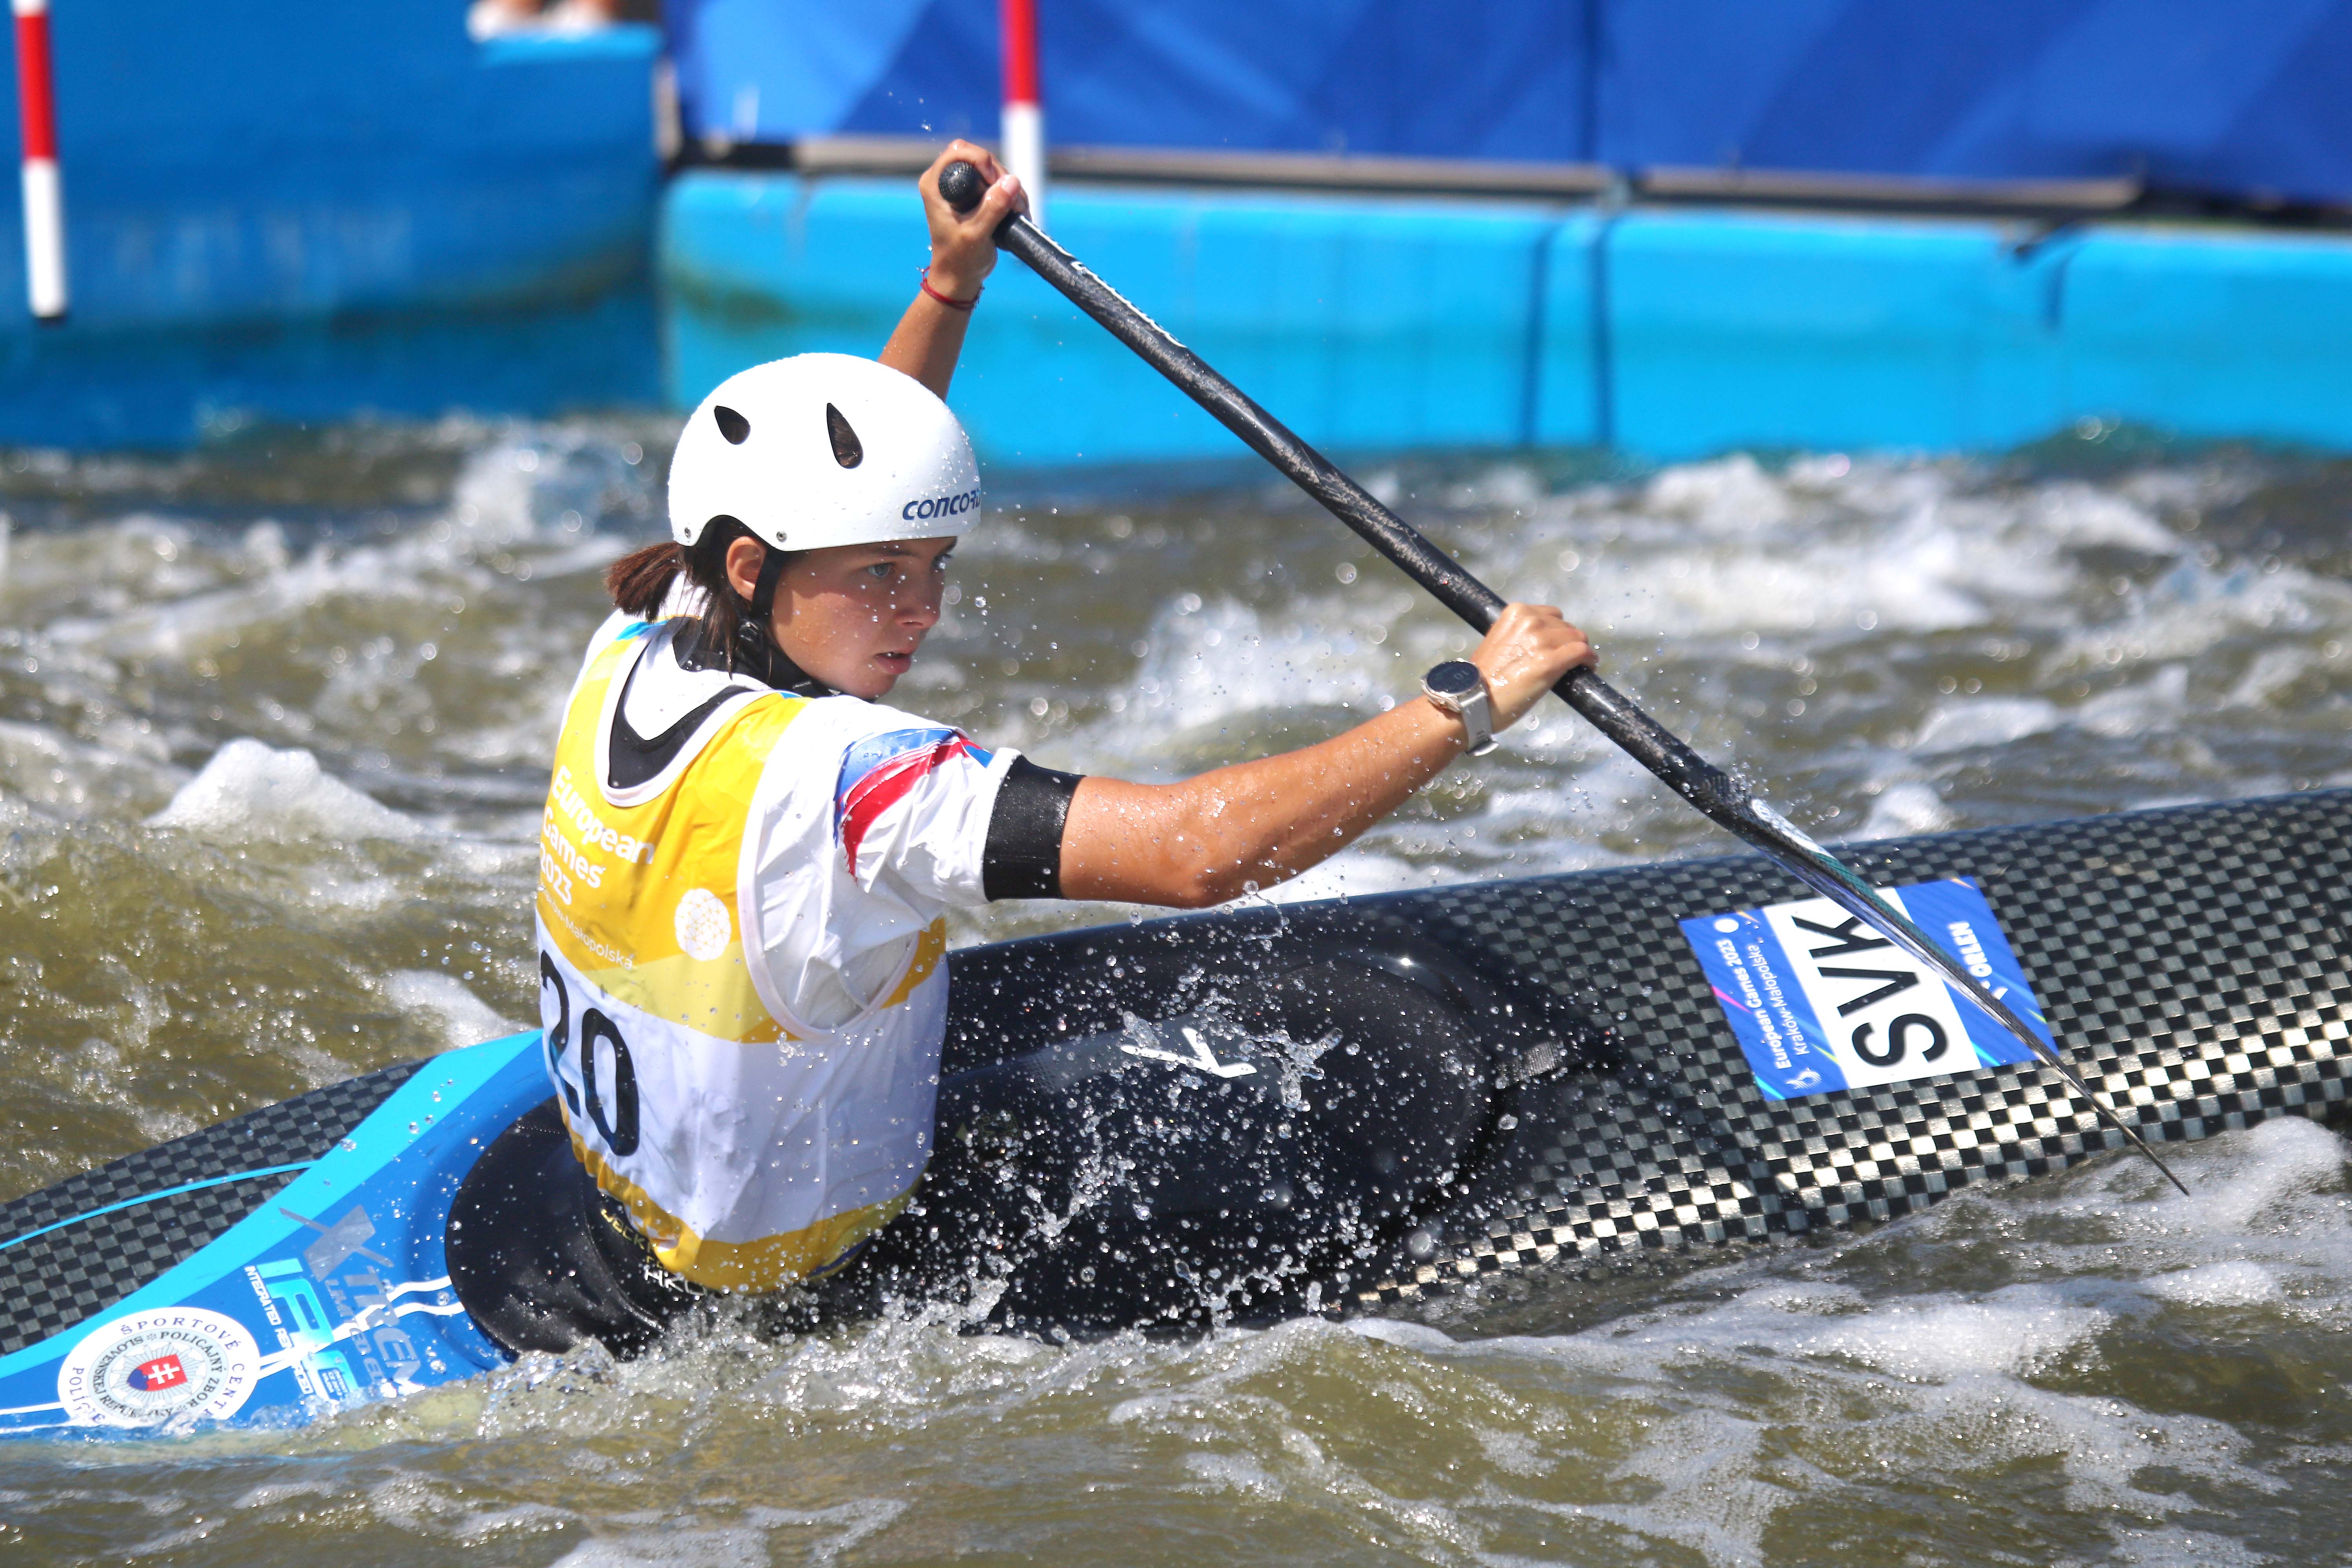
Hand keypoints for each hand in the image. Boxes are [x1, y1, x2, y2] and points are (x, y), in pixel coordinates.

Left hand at [919, 140, 1026, 298]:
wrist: (960, 277)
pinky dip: (1011, 195)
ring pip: (993, 170)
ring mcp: (964, 188)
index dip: (980, 160)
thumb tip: (1012, 181)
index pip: (959, 151)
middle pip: (980, 158)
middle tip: (1012, 202)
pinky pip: (999, 183)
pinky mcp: (977, 196)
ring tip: (1017, 211)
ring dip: (1010, 188)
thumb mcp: (976, 234)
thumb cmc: (959, 259)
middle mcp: (947, 181)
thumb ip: (993, 207)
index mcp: (935, 185)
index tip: (994, 183)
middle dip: (1000, 177)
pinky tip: (1017, 212)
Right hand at [1466, 603, 1596, 731]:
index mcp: (1516, 612)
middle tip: (1566, 660)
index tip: (1557, 645)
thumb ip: (1520, 634)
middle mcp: (1530, 621)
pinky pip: (1582, 652)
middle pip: (1566, 627)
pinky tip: (1589, 666)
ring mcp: (1540, 640)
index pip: (1552, 615)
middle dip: (1568, 643)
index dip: (1558, 632)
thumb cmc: (1484, 677)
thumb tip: (1545, 641)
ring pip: (1578, 638)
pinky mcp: (1550, 662)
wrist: (1471, 699)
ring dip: (1580, 651)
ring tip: (1577, 665)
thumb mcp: (1499, 641)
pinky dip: (1589, 659)